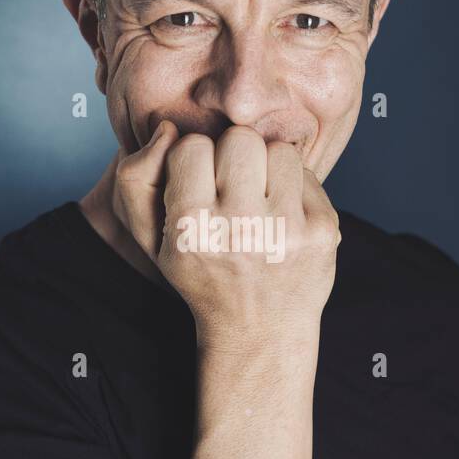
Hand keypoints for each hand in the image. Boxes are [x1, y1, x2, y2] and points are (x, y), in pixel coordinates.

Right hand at [112, 121, 340, 343]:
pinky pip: (307, 173)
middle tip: (232, 186)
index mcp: (192, 229)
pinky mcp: (322, 231)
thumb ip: (136, 180)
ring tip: (259, 198)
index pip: (192, 146)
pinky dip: (294, 186)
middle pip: (240, 139)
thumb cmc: (201, 274)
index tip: (199, 185)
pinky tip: (283, 215)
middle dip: (234, 156)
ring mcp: (287, 230)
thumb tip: (168, 128)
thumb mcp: (152, 240)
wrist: (259, 330)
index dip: (194, 160)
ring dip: (268, 166)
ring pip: (279, 150)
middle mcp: (241, 229)